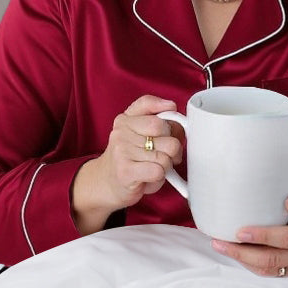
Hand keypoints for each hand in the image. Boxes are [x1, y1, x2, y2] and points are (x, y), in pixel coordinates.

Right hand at [71, 95, 183, 233]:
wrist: (107, 184)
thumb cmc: (132, 158)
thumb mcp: (141, 134)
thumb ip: (160, 122)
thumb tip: (180, 123)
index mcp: (125, 119)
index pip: (148, 103)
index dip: (166, 111)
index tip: (170, 119)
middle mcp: (121, 132)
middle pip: (165, 130)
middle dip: (173, 145)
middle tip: (165, 153)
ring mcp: (122, 151)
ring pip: (166, 154)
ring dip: (166, 165)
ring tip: (154, 167)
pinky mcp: (125, 171)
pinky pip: (159, 170)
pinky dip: (160, 177)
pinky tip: (149, 177)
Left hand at [211, 184, 287, 277]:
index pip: (286, 238)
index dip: (263, 236)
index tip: (240, 231)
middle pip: (272, 258)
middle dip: (243, 252)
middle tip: (220, 242)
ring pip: (266, 269)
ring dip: (241, 259)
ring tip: (221, 246)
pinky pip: (267, 272)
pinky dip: (248, 264)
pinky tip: (235, 253)